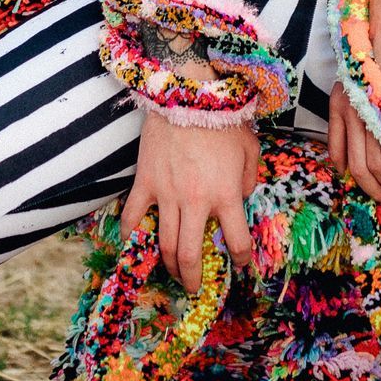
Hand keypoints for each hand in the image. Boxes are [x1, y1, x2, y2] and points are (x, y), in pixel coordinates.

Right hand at [122, 109, 258, 293]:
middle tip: (194, 287)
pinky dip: (130, 235)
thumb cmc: (225, 119)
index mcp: (226, 195)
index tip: (239, 265)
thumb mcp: (250, 149)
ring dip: (168, 266)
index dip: (240, 259)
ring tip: (172, 273)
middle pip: (191, 255)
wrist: (189, 93)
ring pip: (163, 244)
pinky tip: (133, 244)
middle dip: (193, 278)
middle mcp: (196, 201)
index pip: (236, 241)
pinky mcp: (145, 182)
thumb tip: (242, 198)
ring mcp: (167, 194)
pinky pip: (132, 216)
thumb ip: (250, 179)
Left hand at [329, 0, 380, 208]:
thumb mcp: (359, 84)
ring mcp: (372, 114)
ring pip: (378, 165)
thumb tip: (356, 155)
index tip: (370, 186)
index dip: (355, 177)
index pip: (341, 155)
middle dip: (374, 189)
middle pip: (360, 167)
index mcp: (339, 105)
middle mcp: (350, 113)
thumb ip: (356, 117)